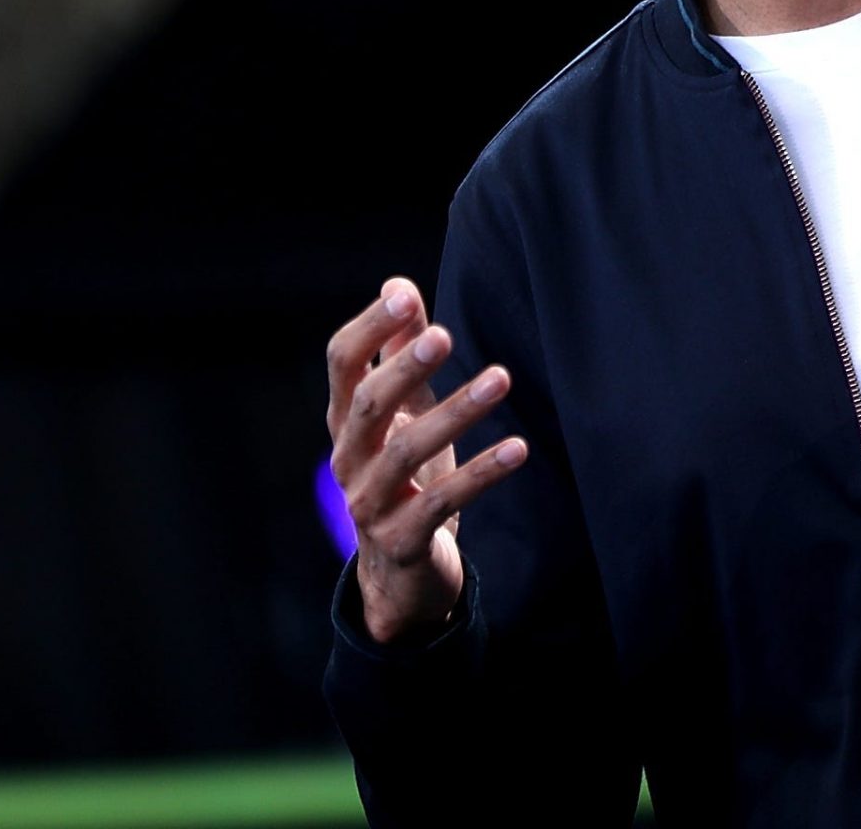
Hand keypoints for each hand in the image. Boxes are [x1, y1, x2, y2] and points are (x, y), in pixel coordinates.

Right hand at [325, 277, 529, 642]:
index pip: (342, 363)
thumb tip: (398, 286)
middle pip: (367, 405)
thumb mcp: (402, 412)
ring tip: (501, 378)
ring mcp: (369, 502)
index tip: (405, 296)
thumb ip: (398, 352)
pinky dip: (482, 474)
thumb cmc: (402, 476)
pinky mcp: (401, 540)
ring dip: (456, 413)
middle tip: (445, 335)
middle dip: (404, 368)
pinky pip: (442, 502)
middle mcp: (348, 458)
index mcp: (345, 419)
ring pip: (406, 453)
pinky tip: (518, 448)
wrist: (397, 574)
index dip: (369, 328)